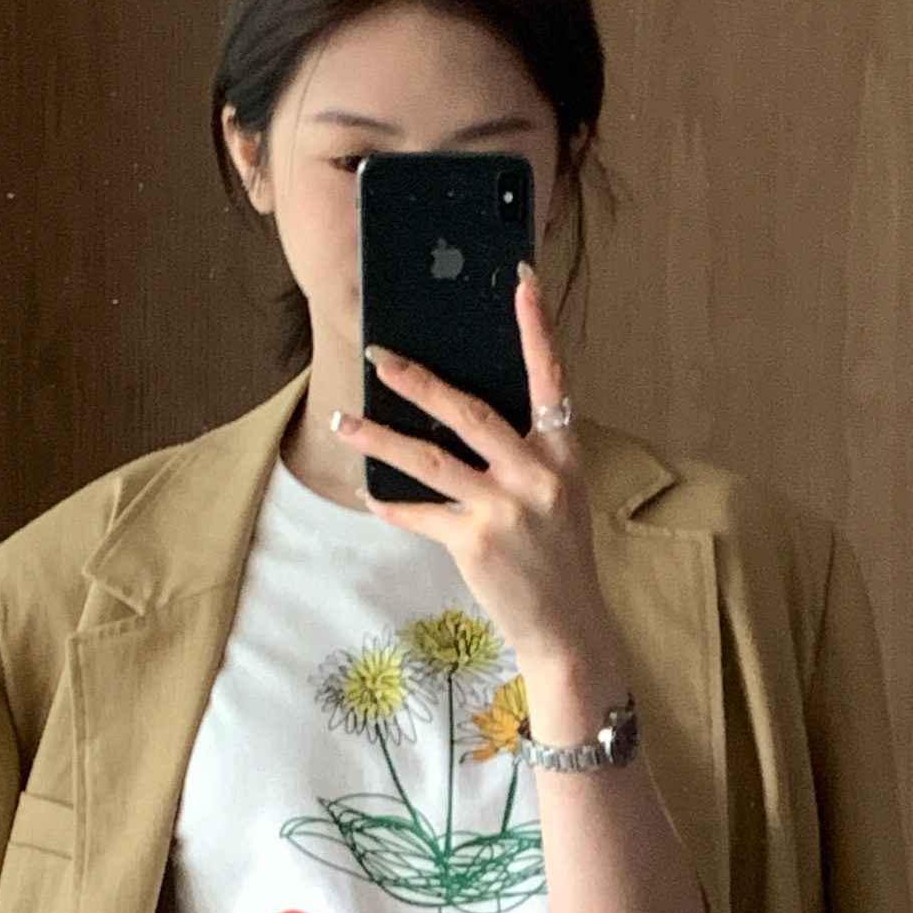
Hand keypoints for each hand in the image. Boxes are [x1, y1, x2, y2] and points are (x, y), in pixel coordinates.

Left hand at [336, 268, 614, 686]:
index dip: (536, 329)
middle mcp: (538, 474)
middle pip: (470, 411)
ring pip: (430, 460)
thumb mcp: (558, 496)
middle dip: (419, 381)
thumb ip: (523, 456)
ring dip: (380, 439)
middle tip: (380, 358)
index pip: (551, 378)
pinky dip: (392, 505)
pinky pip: (420, 513)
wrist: (569, 629)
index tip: (521, 282)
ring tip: (343, 423)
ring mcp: (506, 509)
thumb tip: (462, 418)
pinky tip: (370, 496)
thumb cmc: (559, 559)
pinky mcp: (475, 543)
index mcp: (564, 453)